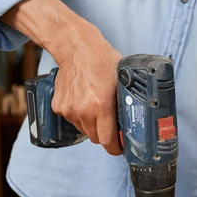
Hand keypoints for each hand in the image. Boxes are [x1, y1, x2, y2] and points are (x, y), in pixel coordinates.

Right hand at [51, 23, 122, 154]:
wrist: (76, 48)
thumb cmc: (103, 61)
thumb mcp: (123, 81)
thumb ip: (127, 102)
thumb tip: (137, 120)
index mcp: (101, 105)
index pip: (107, 141)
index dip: (115, 148)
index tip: (120, 149)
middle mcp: (83, 110)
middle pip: (95, 138)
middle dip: (104, 136)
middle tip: (111, 126)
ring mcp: (69, 109)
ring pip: (83, 130)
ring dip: (91, 125)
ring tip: (96, 108)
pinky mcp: (58, 106)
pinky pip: (72, 120)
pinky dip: (79, 116)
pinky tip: (84, 101)